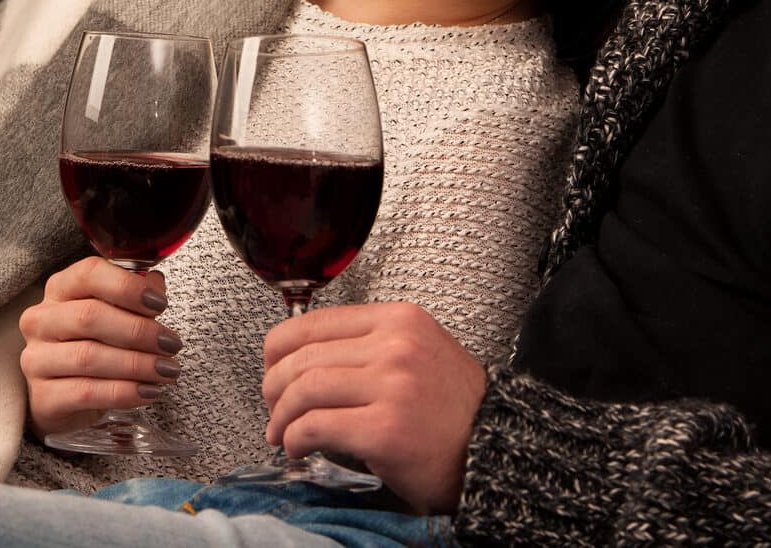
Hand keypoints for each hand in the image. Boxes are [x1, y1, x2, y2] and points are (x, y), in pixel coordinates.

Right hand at [19, 256, 182, 437]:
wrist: (62, 399)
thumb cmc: (90, 347)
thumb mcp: (112, 317)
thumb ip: (133, 297)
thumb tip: (156, 285)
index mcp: (59, 290)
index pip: (88, 274)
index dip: (127, 287)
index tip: (160, 304)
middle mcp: (41, 320)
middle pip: (90, 316)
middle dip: (139, 331)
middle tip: (171, 344)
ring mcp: (36, 359)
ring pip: (88, 357)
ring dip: (136, 364)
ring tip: (166, 370)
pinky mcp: (42, 396)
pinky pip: (86, 392)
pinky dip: (123, 393)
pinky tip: (148, 392)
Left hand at [261, 301, 486, 514]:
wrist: (498, 449)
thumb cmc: (455, 410)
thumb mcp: (420, 352)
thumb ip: (371, 344)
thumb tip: (304, 356)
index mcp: (399, 320)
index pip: (314, 322)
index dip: (278, 350)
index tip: (271, 369)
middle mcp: (396, 346)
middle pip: (302, 357)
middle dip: (273, 387)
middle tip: (272, 408)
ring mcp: (392, 387)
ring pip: (303, 390)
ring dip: (280, 416)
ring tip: (281, 433)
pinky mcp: (385, 430)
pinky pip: (316, 427)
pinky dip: (295, 438)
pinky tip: (297, 447)